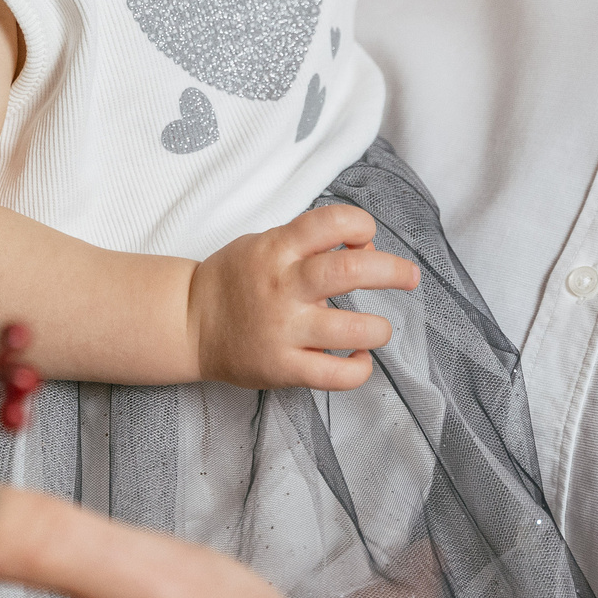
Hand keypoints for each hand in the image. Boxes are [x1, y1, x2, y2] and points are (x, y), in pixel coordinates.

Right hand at [185, 204, 417, 389]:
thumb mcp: (264, 243)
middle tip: (408, 276)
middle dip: (392, 270)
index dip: (361, 225)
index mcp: (277, 249)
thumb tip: (363, 248)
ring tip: (376, 328)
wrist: (189, 322)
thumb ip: (308, 242)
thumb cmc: (234, 279)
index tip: (365, 239)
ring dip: (379, 328)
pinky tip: (357, 358)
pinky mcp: (284, 367)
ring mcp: (284, 330)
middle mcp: (283, 286)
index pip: (332, 222)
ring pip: (354, 329)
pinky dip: (359, 368)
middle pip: (352, 271)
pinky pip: (337, 375)